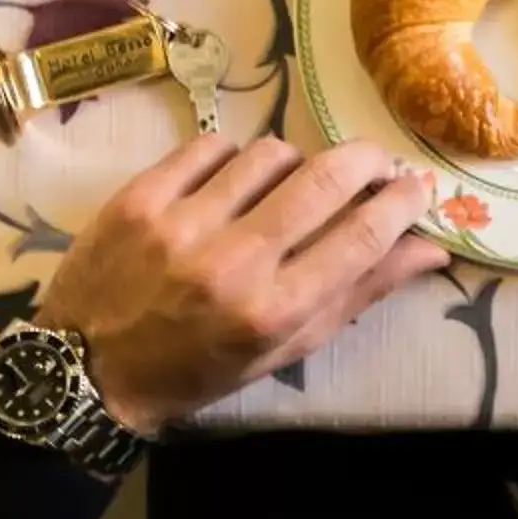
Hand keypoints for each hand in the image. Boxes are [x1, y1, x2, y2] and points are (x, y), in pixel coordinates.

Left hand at [35, 134, 446, 433]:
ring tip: (288, 183)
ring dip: (294, 163)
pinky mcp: (140, 197)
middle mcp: (234, 263)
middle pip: (326, 179)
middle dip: (366, 160)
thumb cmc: (198, 368)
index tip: (417, 186)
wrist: (87, 372)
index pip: (363, 234)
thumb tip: (431, 247)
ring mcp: (182, 224)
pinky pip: (212, 146)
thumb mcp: (283, 349)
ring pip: (271, 154)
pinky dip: (234, 157)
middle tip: (373, 163)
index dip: (402, 201)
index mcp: (274, 311)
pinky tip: (231, 180)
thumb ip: (356, 295)